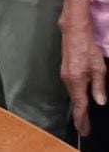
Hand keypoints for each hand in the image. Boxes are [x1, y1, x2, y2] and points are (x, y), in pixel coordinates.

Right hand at [62, 21, 106, 136]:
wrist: (74, 33)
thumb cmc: (87, 48)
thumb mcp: (99, 69)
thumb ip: (99, 86)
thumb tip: (100, 101)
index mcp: (77, 82)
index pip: (80, 106)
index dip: (82, 120)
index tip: (84, 130)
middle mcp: (68, 80)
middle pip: (75, 102)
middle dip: (80, 116)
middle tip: (84, 128)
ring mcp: (65, 75)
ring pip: (73, 95)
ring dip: (78, 107)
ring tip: (83, 117)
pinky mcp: (65, 71)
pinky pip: (71, 88)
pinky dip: (76, 97)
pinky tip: (80, 99)